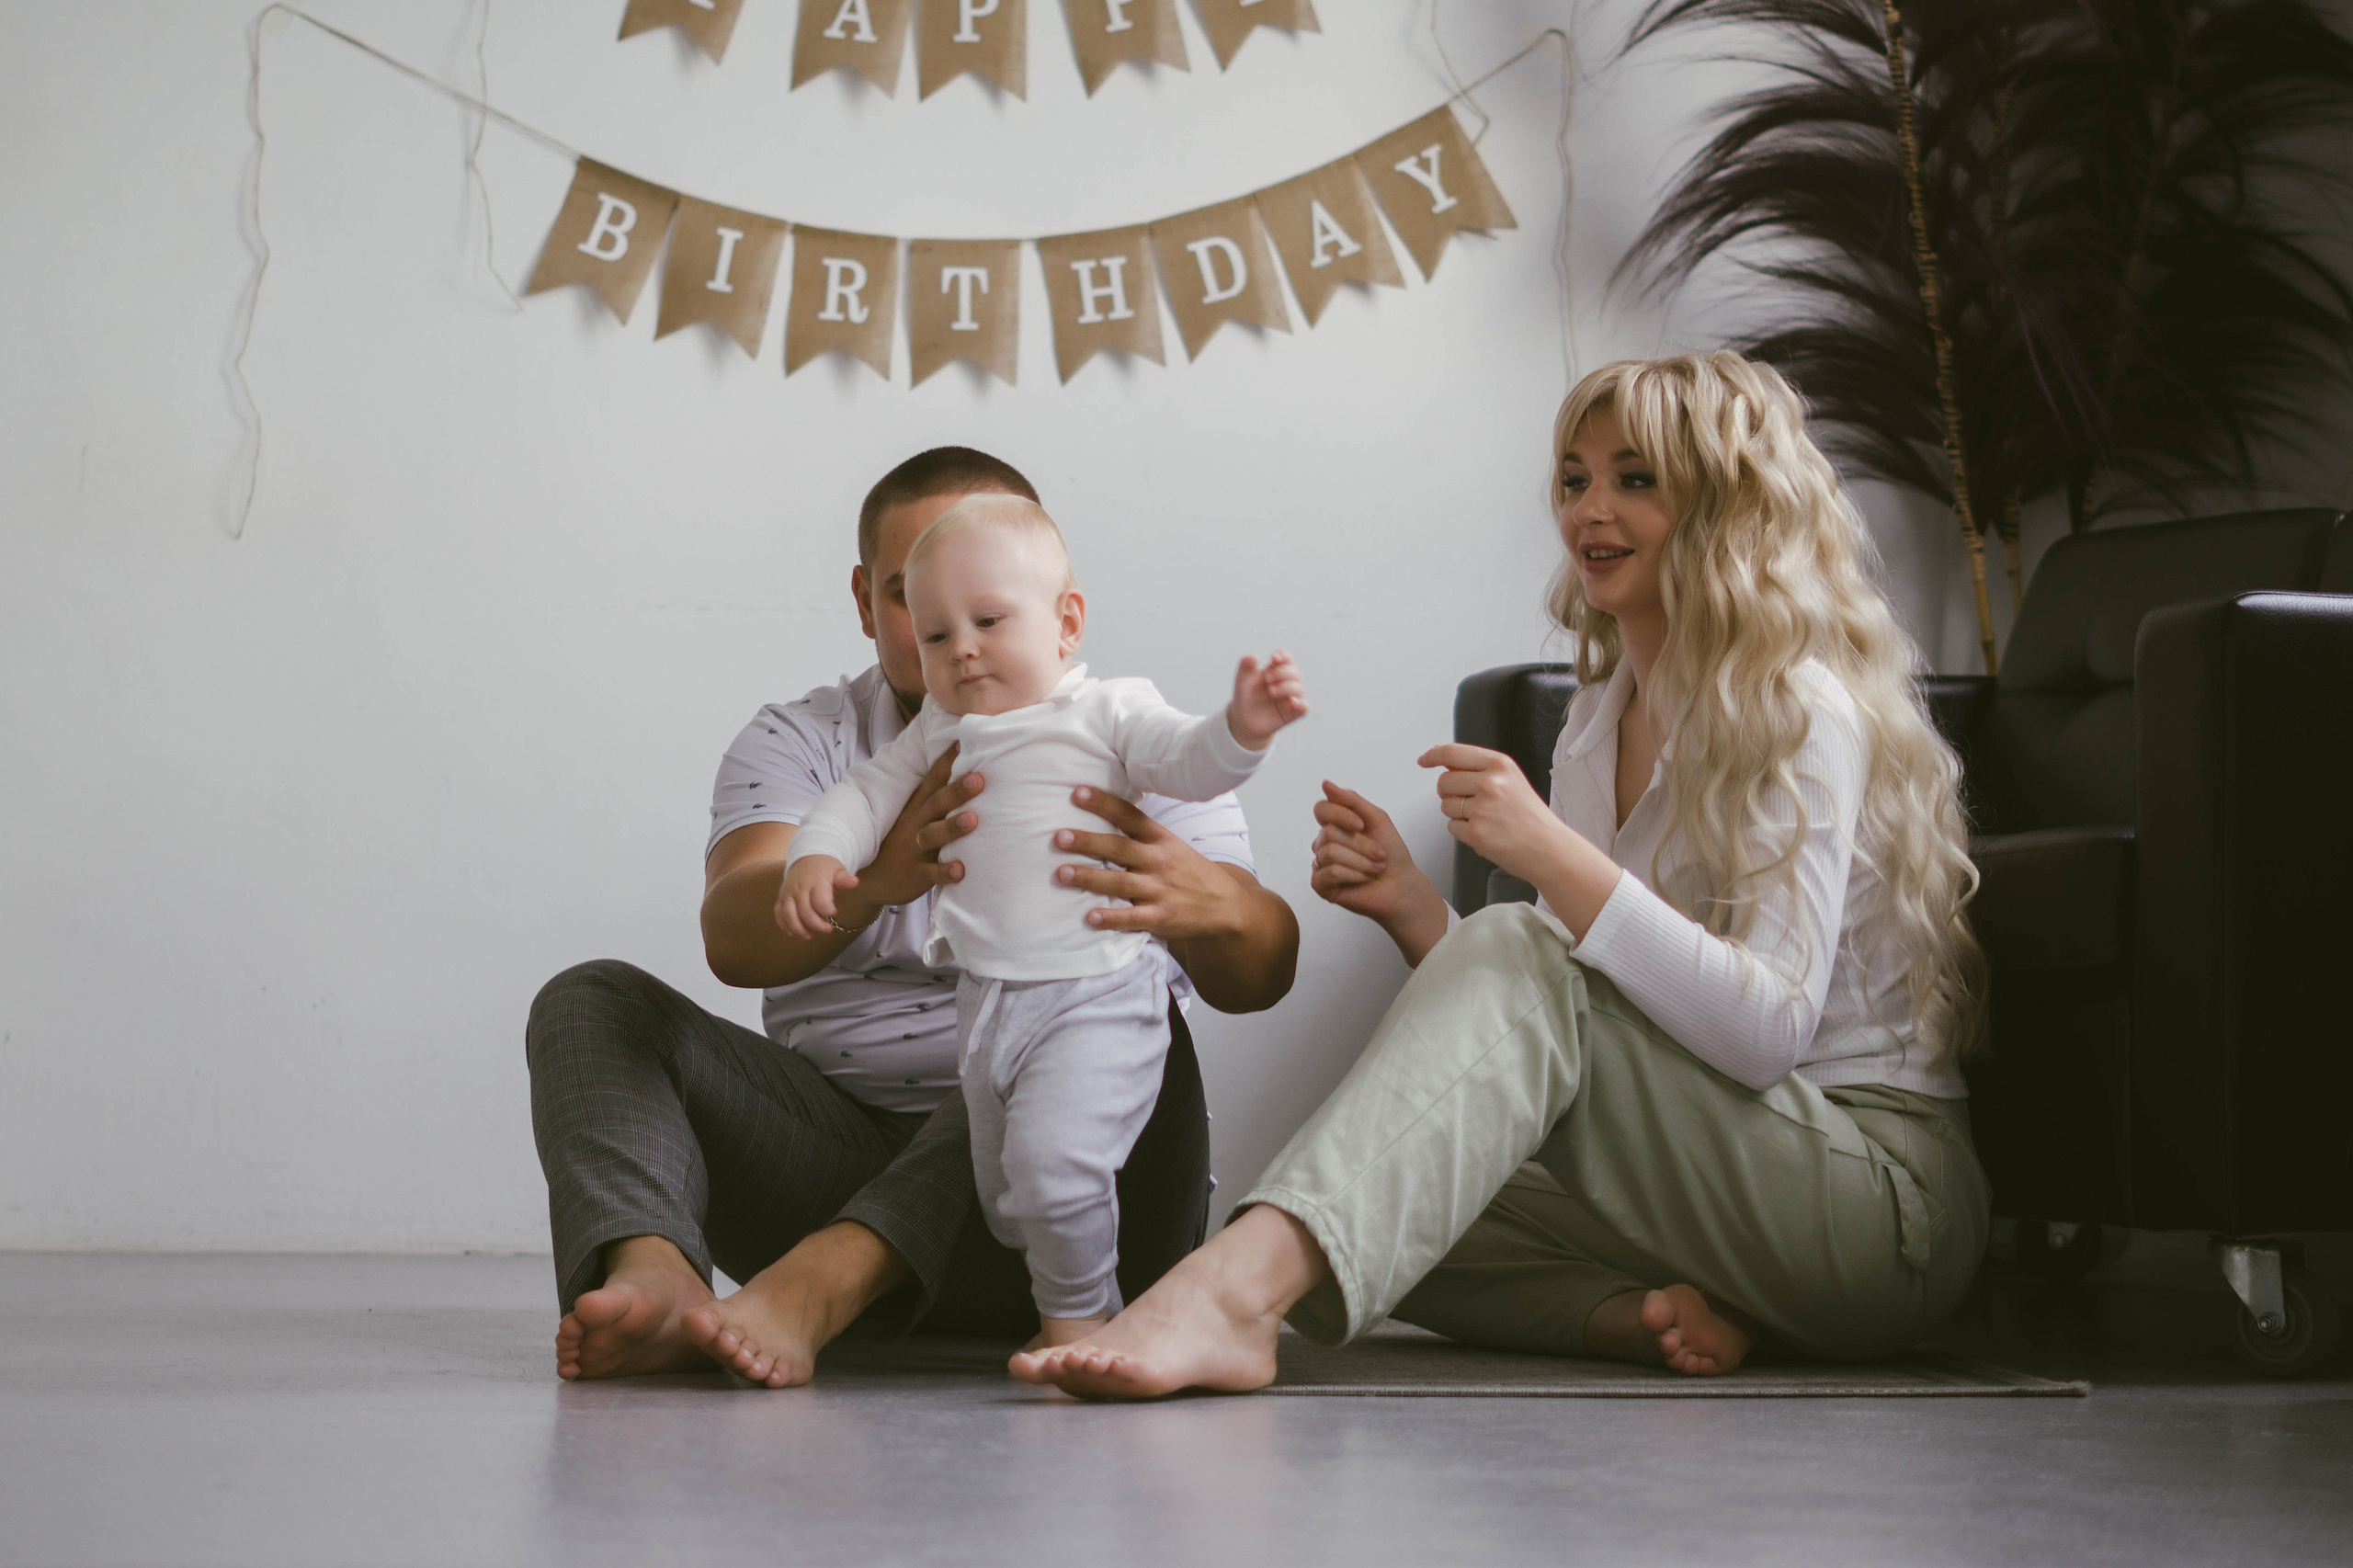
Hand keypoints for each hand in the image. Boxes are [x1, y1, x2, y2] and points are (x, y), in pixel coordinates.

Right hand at [775, 855, 855, 940]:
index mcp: (815, 882)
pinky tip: (793, 933)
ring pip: (789, 914)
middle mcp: (799, 888)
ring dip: (798, 928)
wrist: (806, 858)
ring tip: (809, 936)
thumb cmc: (825, 868)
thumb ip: (844, 879)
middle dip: (816, 924)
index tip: (834, 912)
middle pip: (805, 911)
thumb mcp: (838, 870)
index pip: (820, 901)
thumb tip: (854, 882)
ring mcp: (788, 893)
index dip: (827, 910)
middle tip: (828, 929)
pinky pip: (778, 913)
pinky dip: (784, 925)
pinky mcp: (781, 898)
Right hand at [841, 746, 981, 917]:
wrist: (872, 880)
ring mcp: (915, 849)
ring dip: (953, 827)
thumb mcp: (913, 818)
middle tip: (979, 778)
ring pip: (934, 836)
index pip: (934, 780)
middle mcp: (915, 824)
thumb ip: (936, 799)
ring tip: (973, 819)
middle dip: (957, 790)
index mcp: (917, 808)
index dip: (949, 761)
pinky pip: (932, 873)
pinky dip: (946, 872)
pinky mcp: (916, 874)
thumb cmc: (902, 844)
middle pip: (937, 803)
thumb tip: (967, 773)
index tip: (966, 742)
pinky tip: (961, 871)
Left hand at [1049, 787, 1249, 940]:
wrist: (1227, 907)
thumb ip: (1142, 836)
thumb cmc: (1192, 873)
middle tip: (1059, 837)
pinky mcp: (1162, 917)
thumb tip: (1103, 815)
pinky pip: (1133, 918)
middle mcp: (1160, 861)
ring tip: (1062, 874)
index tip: (1077, 793)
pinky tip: (1090, 917)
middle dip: (1088, 842)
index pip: (1130, 816)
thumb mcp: (1173, 846)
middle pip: (1119, 848)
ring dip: (1090, 878)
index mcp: (1161, 840)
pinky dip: (1112, 918)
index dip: (1104, 803)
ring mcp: (1161, 890)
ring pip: (1120, 883)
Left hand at [1227, 650, 1308, 749]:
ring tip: (1271, 691)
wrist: (1242, 720)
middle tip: (1267, 678)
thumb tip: (1255, 656)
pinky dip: (1301, 704)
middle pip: (1295, 672)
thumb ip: (1245, 666)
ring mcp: (1291, 698)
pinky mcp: (1293, 713)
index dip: (1284, 656)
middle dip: (1282, 672)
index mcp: (1275, 671)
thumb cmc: (1245, 697)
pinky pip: (1304, 708)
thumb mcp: (1241, 680)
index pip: (1286, 659)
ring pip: (1299, 688)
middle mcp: (1286, 683)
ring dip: (1287, 687)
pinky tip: (1291, 701)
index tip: (1274, 658)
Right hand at [1309, 782, 1427, 925]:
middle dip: (1361, 844)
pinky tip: (1364, 879)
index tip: (1362, 825)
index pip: (1321, 809)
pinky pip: (1329, 872)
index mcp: (1334, 825)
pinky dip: (1353, 874)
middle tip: (1379, 854)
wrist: (1402, 885)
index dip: (1340, 815)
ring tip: (1375, 868)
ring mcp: (1320, 864)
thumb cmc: (1391, 853)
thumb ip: (1351, 800)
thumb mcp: (1376, 819)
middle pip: (1329, 832)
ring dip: (1361, 861)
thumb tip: (1325, 783)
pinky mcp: (1320, 885)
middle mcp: (1323, 843)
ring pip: (1331, 852)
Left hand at [1417, 744, 1571, 882]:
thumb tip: (1444, 761)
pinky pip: (1452, 827)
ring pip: (1445, 806)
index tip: (1424, 760)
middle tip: (1470, 802)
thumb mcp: (1511, 780)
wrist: (1549, 848)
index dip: (1433, 756)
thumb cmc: (1530, 817)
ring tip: (1484, 819)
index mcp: (1500, 765)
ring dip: (1457, 814)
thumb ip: (1479, 769)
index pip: (1452, 753)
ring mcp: (1483, 808)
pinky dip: (1464, 832)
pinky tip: (1485, 832)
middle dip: (1450, 793)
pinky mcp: (1477, 833)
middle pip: (1444, 782)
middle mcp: (1491, 783)